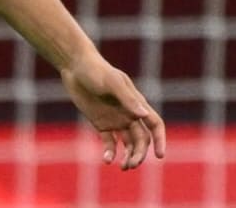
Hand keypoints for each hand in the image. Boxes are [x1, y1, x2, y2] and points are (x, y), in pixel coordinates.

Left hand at [60, 53, 165, 169]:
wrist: (75, 67)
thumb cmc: (96, 71)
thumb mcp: (112, 83)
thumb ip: (128, 99)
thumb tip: (144, 115)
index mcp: (136, 103)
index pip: (154, 124)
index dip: (159, 139)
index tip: (159, 155)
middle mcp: (129, 113)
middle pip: (141, 139)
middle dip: (139, 154)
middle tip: (131, 165)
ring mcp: (115, 119)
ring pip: (128, 144)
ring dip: (128, 156)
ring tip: (123, 167)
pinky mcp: (101, 123)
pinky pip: (109, 143)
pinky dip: (110, 153)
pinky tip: (106, 160)